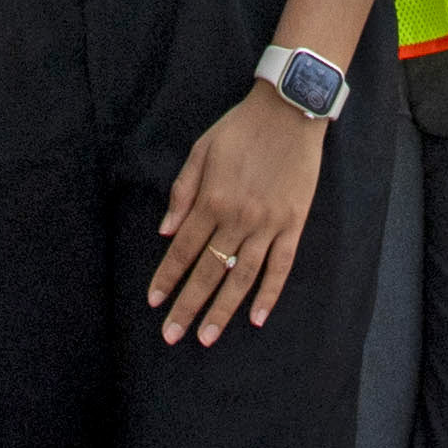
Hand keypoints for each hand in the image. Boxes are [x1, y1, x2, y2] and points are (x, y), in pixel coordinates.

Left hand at [150, 85, 326, 342]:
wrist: (289, 109)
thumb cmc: (240, 128)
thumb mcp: (201, 150)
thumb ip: (182, 192)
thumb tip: (166, 232)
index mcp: (211, 199)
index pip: (183, 250)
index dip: (167, 278)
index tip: (155, 303)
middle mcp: (237, 217)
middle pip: (208, 271)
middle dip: (188, 306)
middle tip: (172, 336)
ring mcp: (268, 224)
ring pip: (241, 276)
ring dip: (222, 310)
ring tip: (206, 337)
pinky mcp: (293, 223)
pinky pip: (280, 266)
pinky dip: (268, 294)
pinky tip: (255, 317)